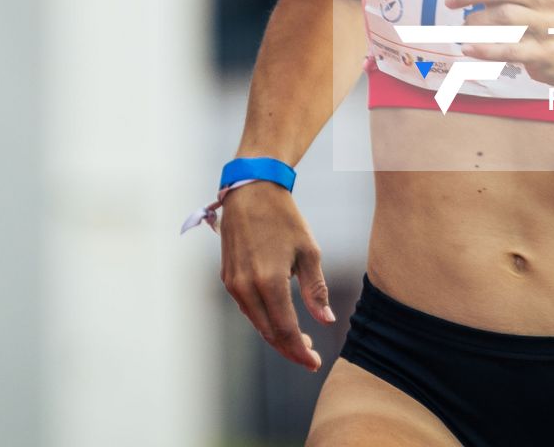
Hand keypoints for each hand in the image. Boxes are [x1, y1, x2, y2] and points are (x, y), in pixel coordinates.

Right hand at [218, 182, 335, 371]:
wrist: (251, 191)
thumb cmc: (284, 218)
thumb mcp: (308, 251)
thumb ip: (316, 289)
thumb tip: (326, 320)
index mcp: (269, 282)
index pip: (286, 330)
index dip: (301, 351)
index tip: (315, 362)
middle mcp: (247, 287)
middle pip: (268, 332)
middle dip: (289, 348)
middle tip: (309, 354)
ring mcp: (233, 283)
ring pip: (256, 322)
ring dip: (275, 335)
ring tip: (298, 339)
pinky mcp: (227, 277)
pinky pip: (246, 307)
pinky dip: (262, 319)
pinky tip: (277, 318)